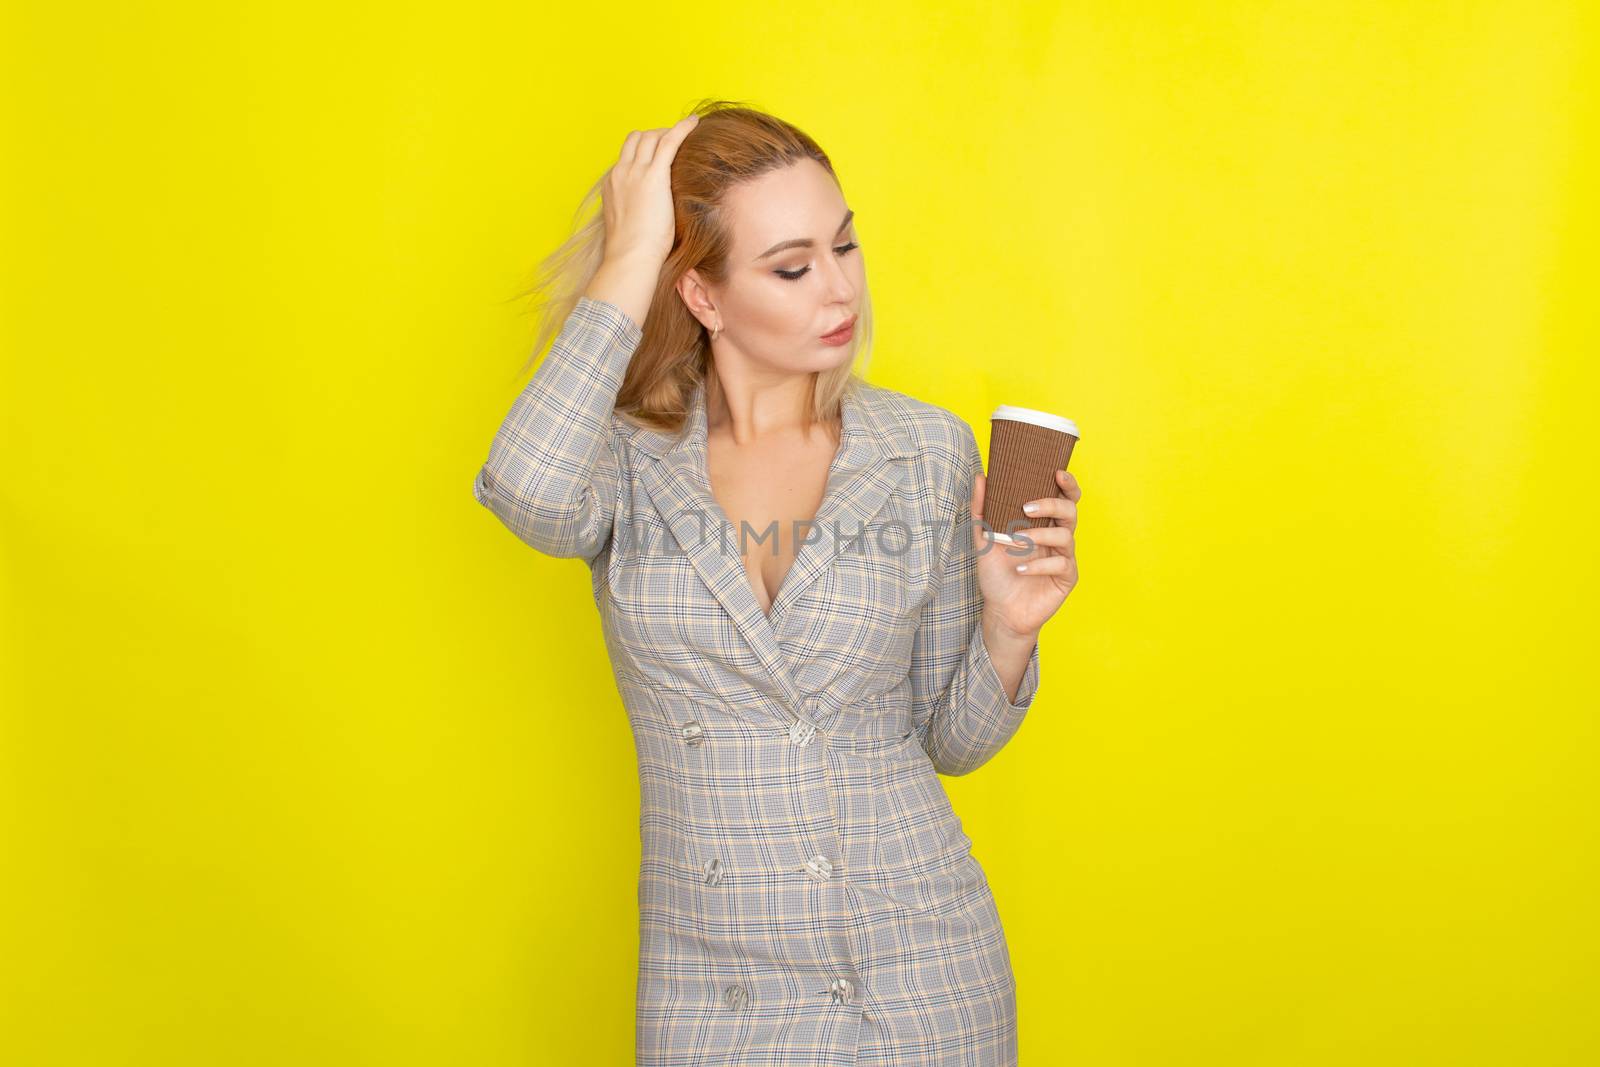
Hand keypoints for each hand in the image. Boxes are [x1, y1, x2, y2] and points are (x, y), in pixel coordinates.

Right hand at [600, 114, 698, 266]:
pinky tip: (695, 123)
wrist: (630, 257)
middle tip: (675, 143)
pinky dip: (682, 128)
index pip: (627, 155)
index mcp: (612, 184)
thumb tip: (649, 217)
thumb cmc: (632, 252)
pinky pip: (669, 140)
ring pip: (651, 136)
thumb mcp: (628, 226)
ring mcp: (635, 171)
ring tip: (687, 132)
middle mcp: (620, 172)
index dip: (644, 150)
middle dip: (655, 136)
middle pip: (637, 139)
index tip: (659, 154)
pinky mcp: (654, 175)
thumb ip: (635, 213)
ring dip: (668, 132)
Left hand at [970, 468, 1080, 637]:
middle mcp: (1058, 536)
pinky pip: (1060, 564)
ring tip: (1017, 541)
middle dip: (1051, 504)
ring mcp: (1064, 556)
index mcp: (1044, 523)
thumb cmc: (996, 574)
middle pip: (1069, 511)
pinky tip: (1019, 570)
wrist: (1000, 611)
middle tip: (1026, 508)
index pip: (1063, 498)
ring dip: (1039, 535)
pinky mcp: (1067, 577)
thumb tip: (980, 477)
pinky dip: (1039, 564)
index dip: (1067, 484)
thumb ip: (982, 508)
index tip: (1056, 472)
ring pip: (1065, 536)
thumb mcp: (984, 539)